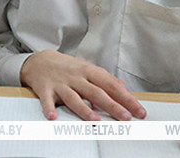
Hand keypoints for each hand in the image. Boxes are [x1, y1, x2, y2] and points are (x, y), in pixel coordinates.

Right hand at [20, 50, 144, 120]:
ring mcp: (61, 84)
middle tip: (126, 118)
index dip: (127, 98)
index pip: (112, 86)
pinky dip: (49, 108)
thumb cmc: (67, 68)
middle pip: (96, 93)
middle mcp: (76, 78)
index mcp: (89, 72)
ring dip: (84, 109)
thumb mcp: (88, 69)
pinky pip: (47, 100)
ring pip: (74, 97)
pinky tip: (53, 116)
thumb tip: (125, 91)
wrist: (39, 60)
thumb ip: (106, 80)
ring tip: (95, 120)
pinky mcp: (45, 90)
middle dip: (112, 106)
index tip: (139, 110)